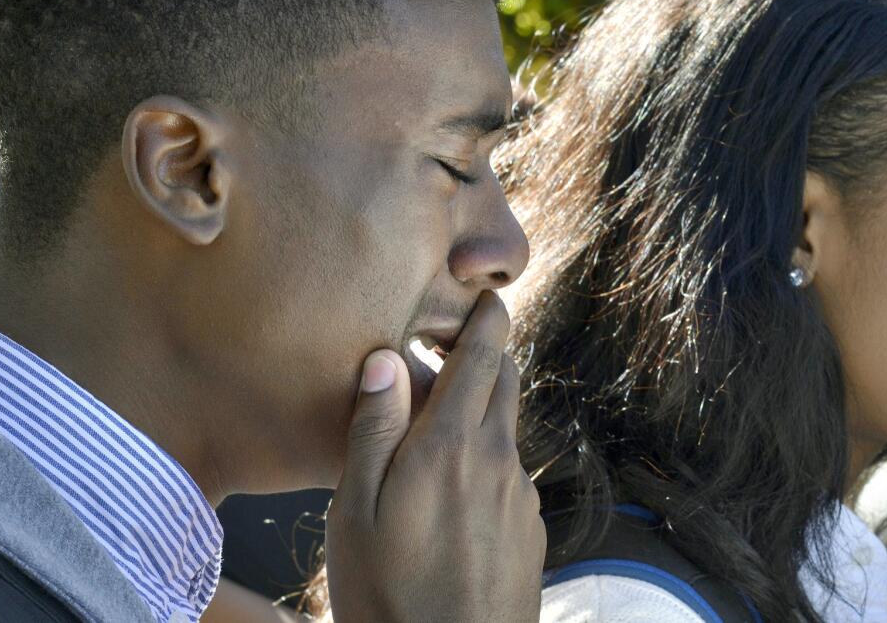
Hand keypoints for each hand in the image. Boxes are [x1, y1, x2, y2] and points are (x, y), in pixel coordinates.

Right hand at [325, 291, 544, 622]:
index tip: (485, 294)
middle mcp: (500, 460)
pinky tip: (449, 490)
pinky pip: (509, 473)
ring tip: (434, 426)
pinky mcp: (529, 530)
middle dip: (486, 354)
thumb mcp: (356, 510)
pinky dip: (486, 457)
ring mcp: (521, 497)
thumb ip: (374, 428)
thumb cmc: (387, 594)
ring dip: (480, 409)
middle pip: (507, 382)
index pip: (485, 356)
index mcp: (455, 445)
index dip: (487, 317)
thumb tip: (390, 356)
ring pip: (507, 428)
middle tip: (449, 346)